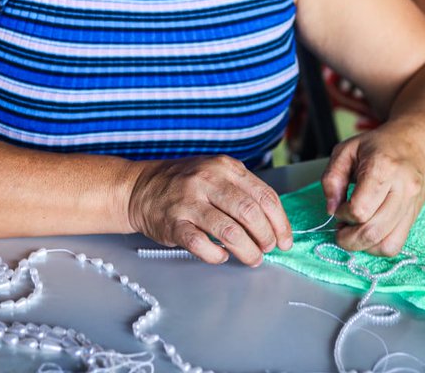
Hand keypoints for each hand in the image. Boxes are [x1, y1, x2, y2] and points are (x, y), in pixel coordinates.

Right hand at [127, 156, 292, 266]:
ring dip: (247, 251)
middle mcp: (207, 181)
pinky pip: (201, 245)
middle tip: (268, 249)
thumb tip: (274, 223)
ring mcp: (188, 202)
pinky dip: (216, 255)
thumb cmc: (185, 183)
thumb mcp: (216, 172)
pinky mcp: (173, 224)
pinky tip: (221, 256)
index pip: (264, 196)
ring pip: (230, 232)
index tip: (285, 240)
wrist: (140, 187)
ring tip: (252, 258)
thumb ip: (243, 190)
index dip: (280, 222)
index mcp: (225, 167)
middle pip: (250, 213)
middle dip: (266, 237)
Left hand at [320, 125, 424, 256]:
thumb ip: (331, 178)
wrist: (416, 145)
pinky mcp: (414, 217)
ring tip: (354, 230)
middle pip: (372, 232)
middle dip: (348, 238)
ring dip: (362, 245)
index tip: (339, 206)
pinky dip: (377, 247)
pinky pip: (395, 245)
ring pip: (385, 244)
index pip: (359, 209)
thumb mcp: (345, 150)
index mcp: (383, 168)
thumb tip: (331, 209)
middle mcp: (402, 189)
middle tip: (341, 227)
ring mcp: (411, 205)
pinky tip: (368, 232)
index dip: (342, 214)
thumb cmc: (378, 146)